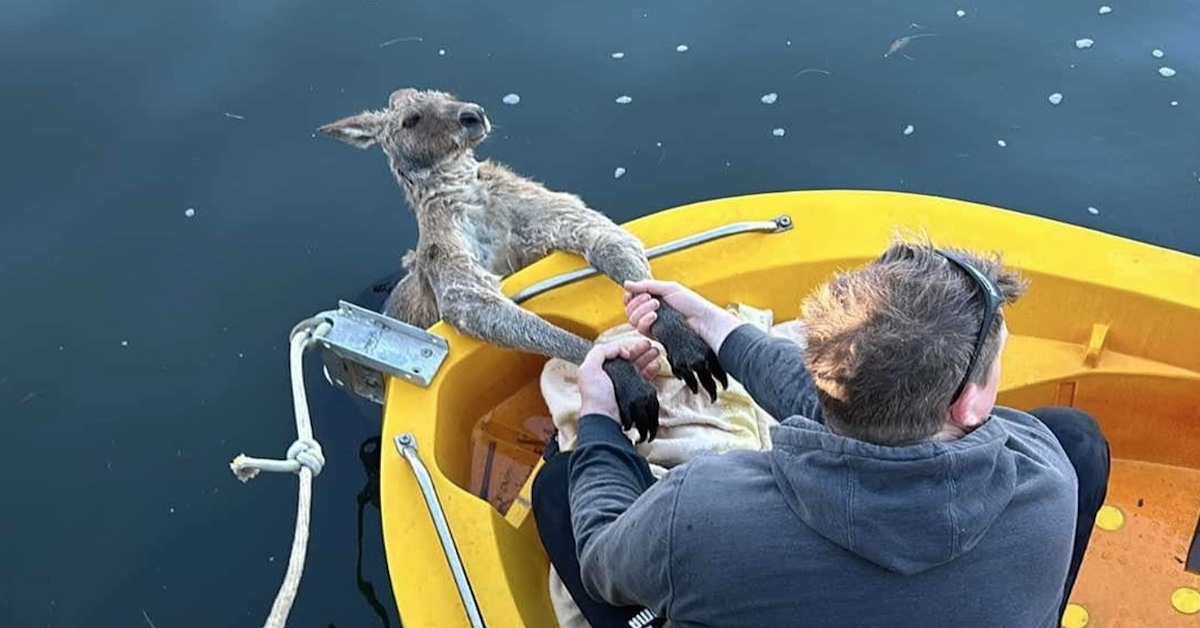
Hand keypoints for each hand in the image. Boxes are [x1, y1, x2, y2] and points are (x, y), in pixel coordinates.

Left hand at [580, 340, 661, 440]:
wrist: (605, 417)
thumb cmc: (595, 396)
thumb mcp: (589, 368)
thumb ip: (600, 352)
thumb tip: (619, 349)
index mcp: (601, 368)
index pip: (616, 353)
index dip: (627, 347)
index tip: (636, 343)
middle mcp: (612, 376)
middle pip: (629, 359)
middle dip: (641, 350)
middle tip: (650, 346)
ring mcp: (624, 385)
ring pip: (638, 367)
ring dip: (647, 358)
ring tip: (656, 353)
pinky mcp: (634, 393)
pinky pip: (644, 379)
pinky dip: (651, 371)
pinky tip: (655, 365)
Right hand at [623, 280, 735, 400]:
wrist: (702, 320)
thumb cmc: (691, 303)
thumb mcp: (669, 288)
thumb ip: (647, 285)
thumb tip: (626, 283)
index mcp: (653, 299)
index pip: (631, 298)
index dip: (630, 296)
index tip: (633, 292)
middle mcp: (650, 312)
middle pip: (629, 309)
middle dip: (637, 302)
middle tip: (651, 298)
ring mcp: (651, 324)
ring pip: (632, 319)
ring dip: (641, 310)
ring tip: (656, 306)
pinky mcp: (654, 334)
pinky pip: (640, 328)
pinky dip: (644, 320)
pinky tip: (655, 316)